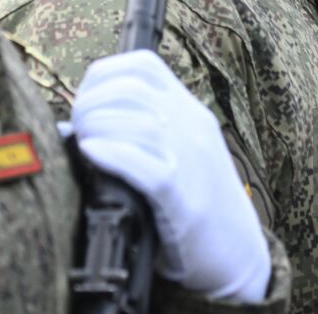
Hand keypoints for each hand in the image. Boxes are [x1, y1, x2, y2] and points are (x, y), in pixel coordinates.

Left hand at [71, 50, 269, 301]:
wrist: (240, 252)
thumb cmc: (198, 203)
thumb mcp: (179, 151)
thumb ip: (144, 133)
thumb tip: (80, 127)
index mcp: (189, 110)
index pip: (144, 65)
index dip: (103, 75)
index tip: (84, 99)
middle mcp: (192, 126)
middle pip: (133, 88)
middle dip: (92, 101)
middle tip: (77, 126)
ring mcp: (191, 160)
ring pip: (140, 122)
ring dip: (98, 125)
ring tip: (82, 141)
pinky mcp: (185, 200)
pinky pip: (147, 167)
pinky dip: (113, 155)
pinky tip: (91, 153)